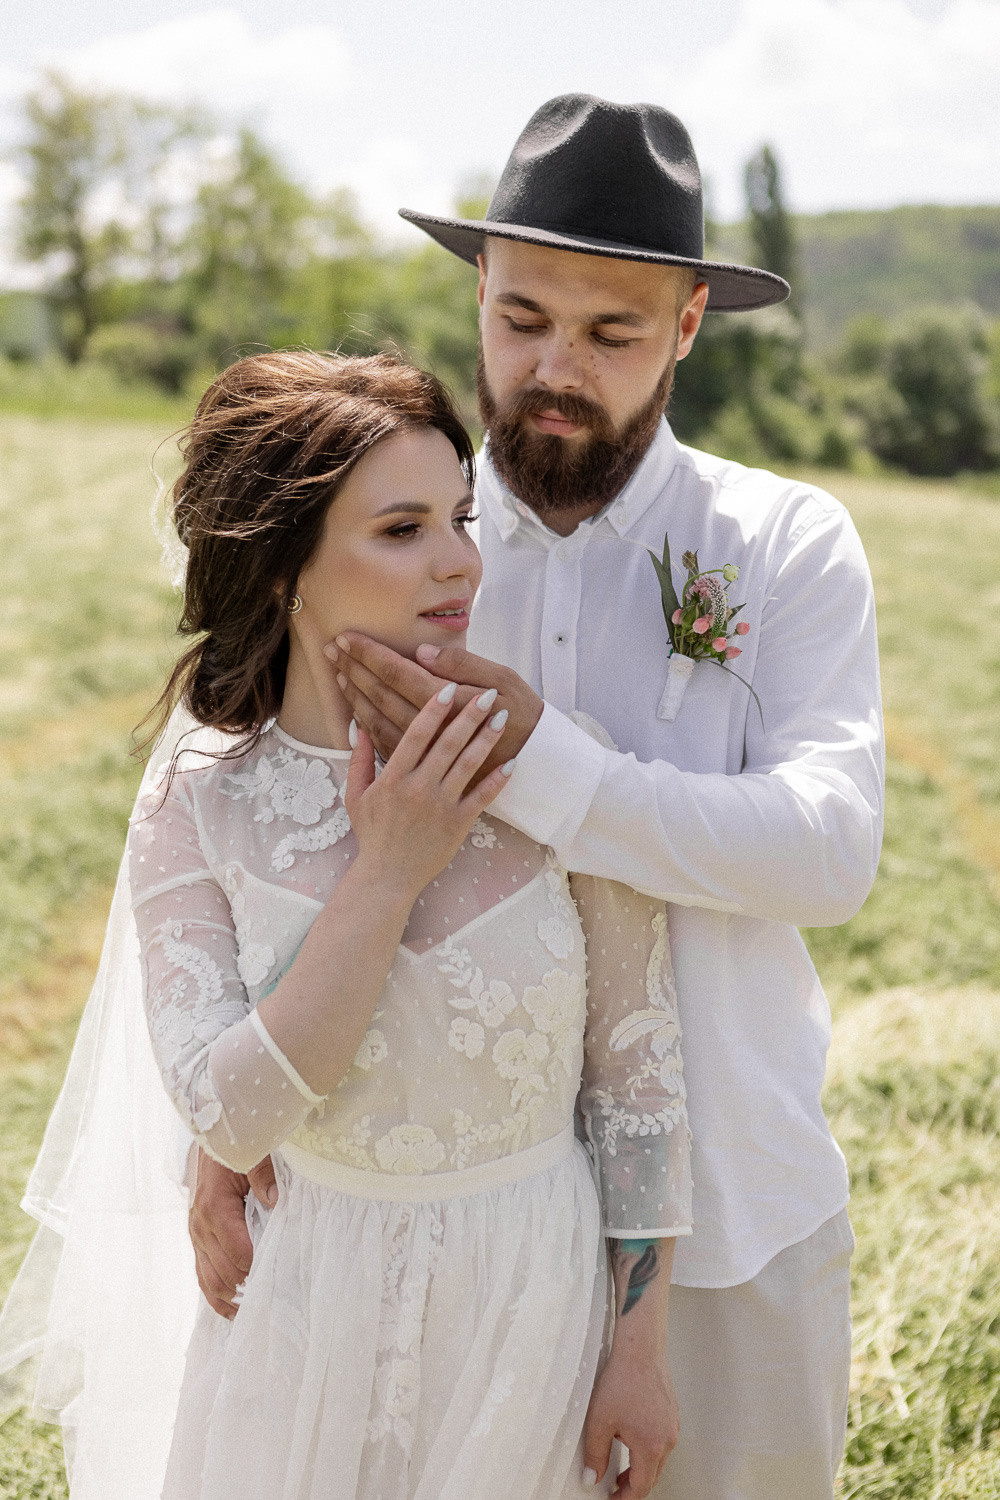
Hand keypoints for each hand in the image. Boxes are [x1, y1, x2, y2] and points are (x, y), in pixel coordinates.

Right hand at [189, 1149, 276, 1318]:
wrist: (212, 1143)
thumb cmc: (234, 1149)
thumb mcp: (251, 1154)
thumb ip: (263, 1175)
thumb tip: (276, 1201)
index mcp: (214, 1207)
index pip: (238, 1252)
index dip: (258, 1268)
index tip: (281, 1278)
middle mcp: (200, 1226)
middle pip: (224, 1273)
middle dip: (248, 1288)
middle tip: (275, 1301)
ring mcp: (196, 1236)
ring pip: (209, 1281)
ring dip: (231, 1299)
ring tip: (255, 1312)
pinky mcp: (197, 1240)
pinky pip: (202, 1276)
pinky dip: (216, 1296)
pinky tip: (233, 1310)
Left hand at [326, 633, 542, 779]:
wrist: (537, 762)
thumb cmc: (522, 714)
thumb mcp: (503, 679)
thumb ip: (462, 665)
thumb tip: (422, 653)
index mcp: (448, 702)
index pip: (397, 673)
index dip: (369, 654)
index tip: (347, 638)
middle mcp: (431, 731)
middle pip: (381, 695)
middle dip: (354, 669)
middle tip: (332, 649)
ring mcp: (426, 753)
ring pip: (377, 721)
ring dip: (355, 696)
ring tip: (338, 675)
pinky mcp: (426, 769)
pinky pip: (386, 746)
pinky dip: (366, 726)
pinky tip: (355, 711)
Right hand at [343, 675, 515, 896]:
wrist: (388, 876)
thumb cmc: (372, 834)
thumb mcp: (356, 796)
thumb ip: (358, 760)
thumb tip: (358, 726)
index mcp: (394, 778)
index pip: (416, 736)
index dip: (433, 710)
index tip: (448, 688)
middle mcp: (419, 788)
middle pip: (448, 744)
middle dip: (469, 717)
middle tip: (488, 694)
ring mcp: (441, 806)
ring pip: (468, 765)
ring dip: (487, 739)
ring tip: (502, 718)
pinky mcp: (458, 824)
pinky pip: (482, 797)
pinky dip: (498, 779)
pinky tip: (513, 761)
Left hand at [582, 1350, 678, 1497]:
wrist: (641, 1349)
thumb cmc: (622, 1379)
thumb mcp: (600, 1421)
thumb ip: (595, 1454)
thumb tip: (592, 1478)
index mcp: (651, 1447)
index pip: (641, 1486)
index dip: (625, 1497)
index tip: (612, 1499)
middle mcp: (668, 1439)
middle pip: (652, 1475)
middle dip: (633, 1484)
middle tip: (615, 1487)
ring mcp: (672, 1425)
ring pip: (658, 1458)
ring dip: (641, 1466)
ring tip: (621, 1466)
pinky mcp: (672, 1413)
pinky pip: (662, 1441)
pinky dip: (648, 1449)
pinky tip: (631, 1438)